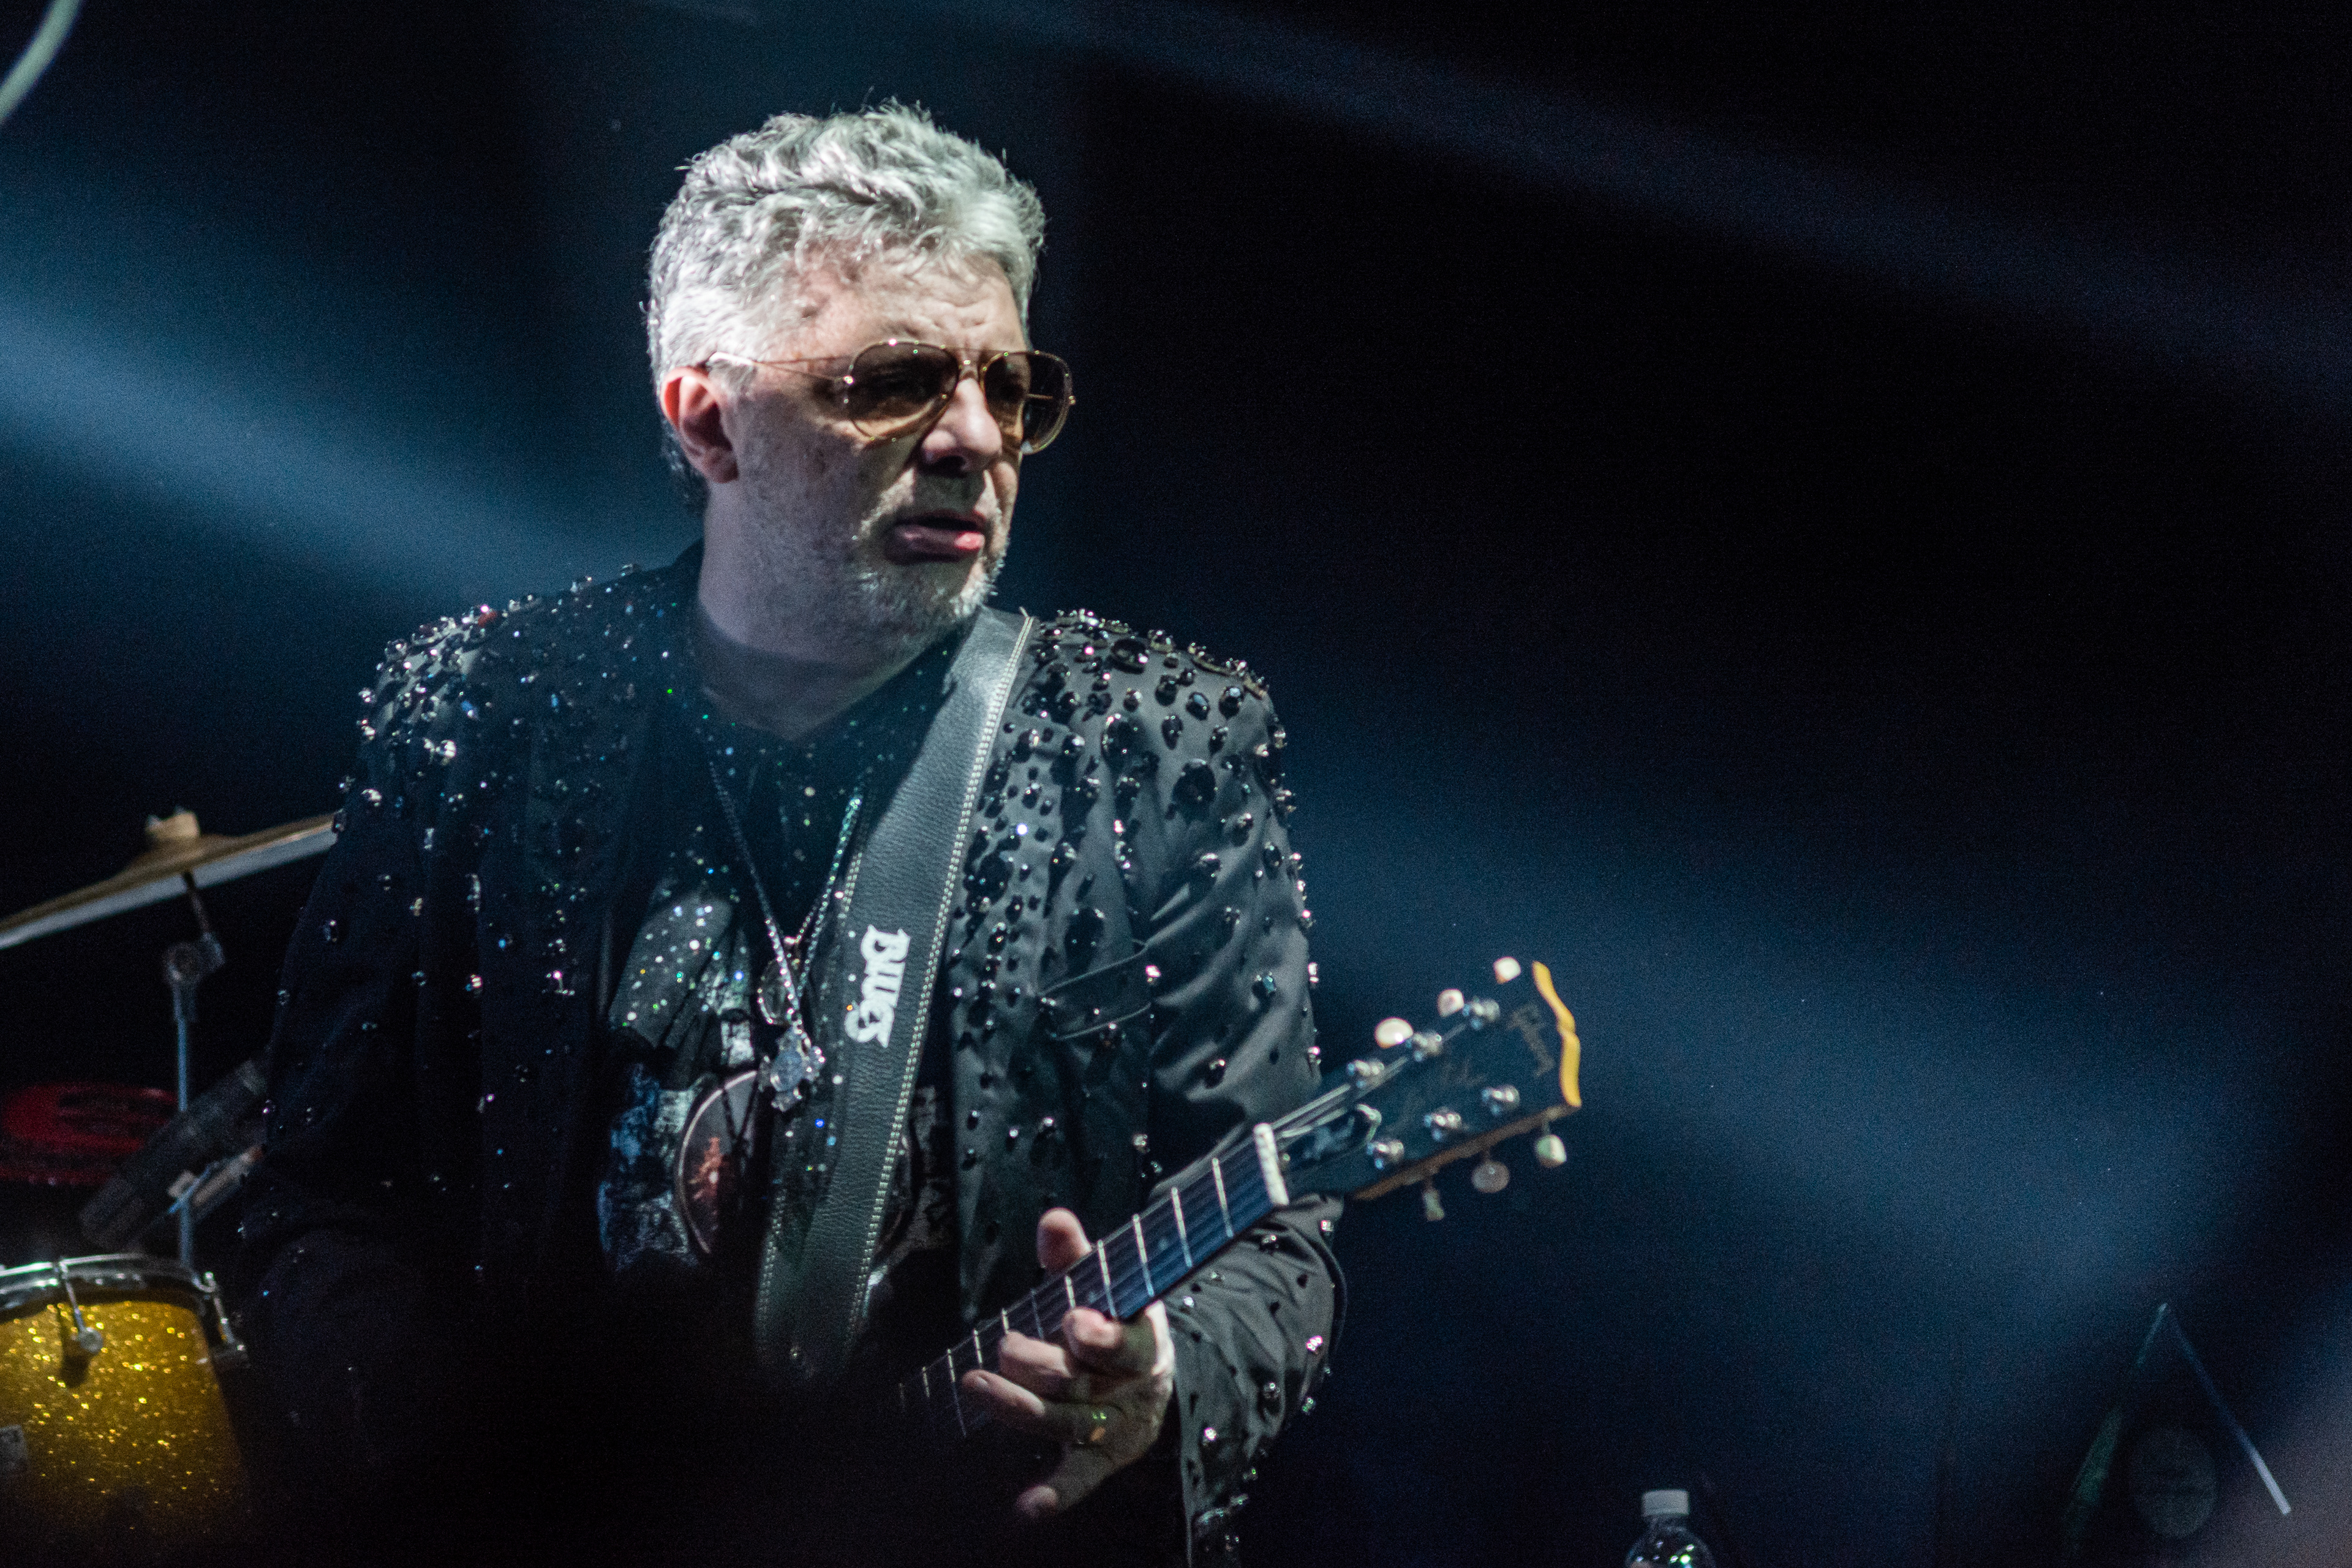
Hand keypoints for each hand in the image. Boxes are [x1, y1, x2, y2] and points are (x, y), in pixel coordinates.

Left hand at [960, 1207, 1175, 1519]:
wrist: (1154, 1376)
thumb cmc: (1119, 1317)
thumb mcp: (1107, 1282)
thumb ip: (1076, 1255)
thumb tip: (1052, 1219)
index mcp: (1141, 1339)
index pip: (1125, 1343)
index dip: (1098, 1337)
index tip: (1072, 1321)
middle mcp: (1129, 1387)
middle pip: (1080, 1383)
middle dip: (1039, 1365)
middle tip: (1004, 1347)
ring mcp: (1114, 1425)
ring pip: (1064, 1422)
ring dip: (1018, 1409)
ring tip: (976, 1386)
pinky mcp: (1100, 1457)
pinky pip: (1077, 1479)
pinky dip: (1054, 1495)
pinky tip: (1026, 1510)